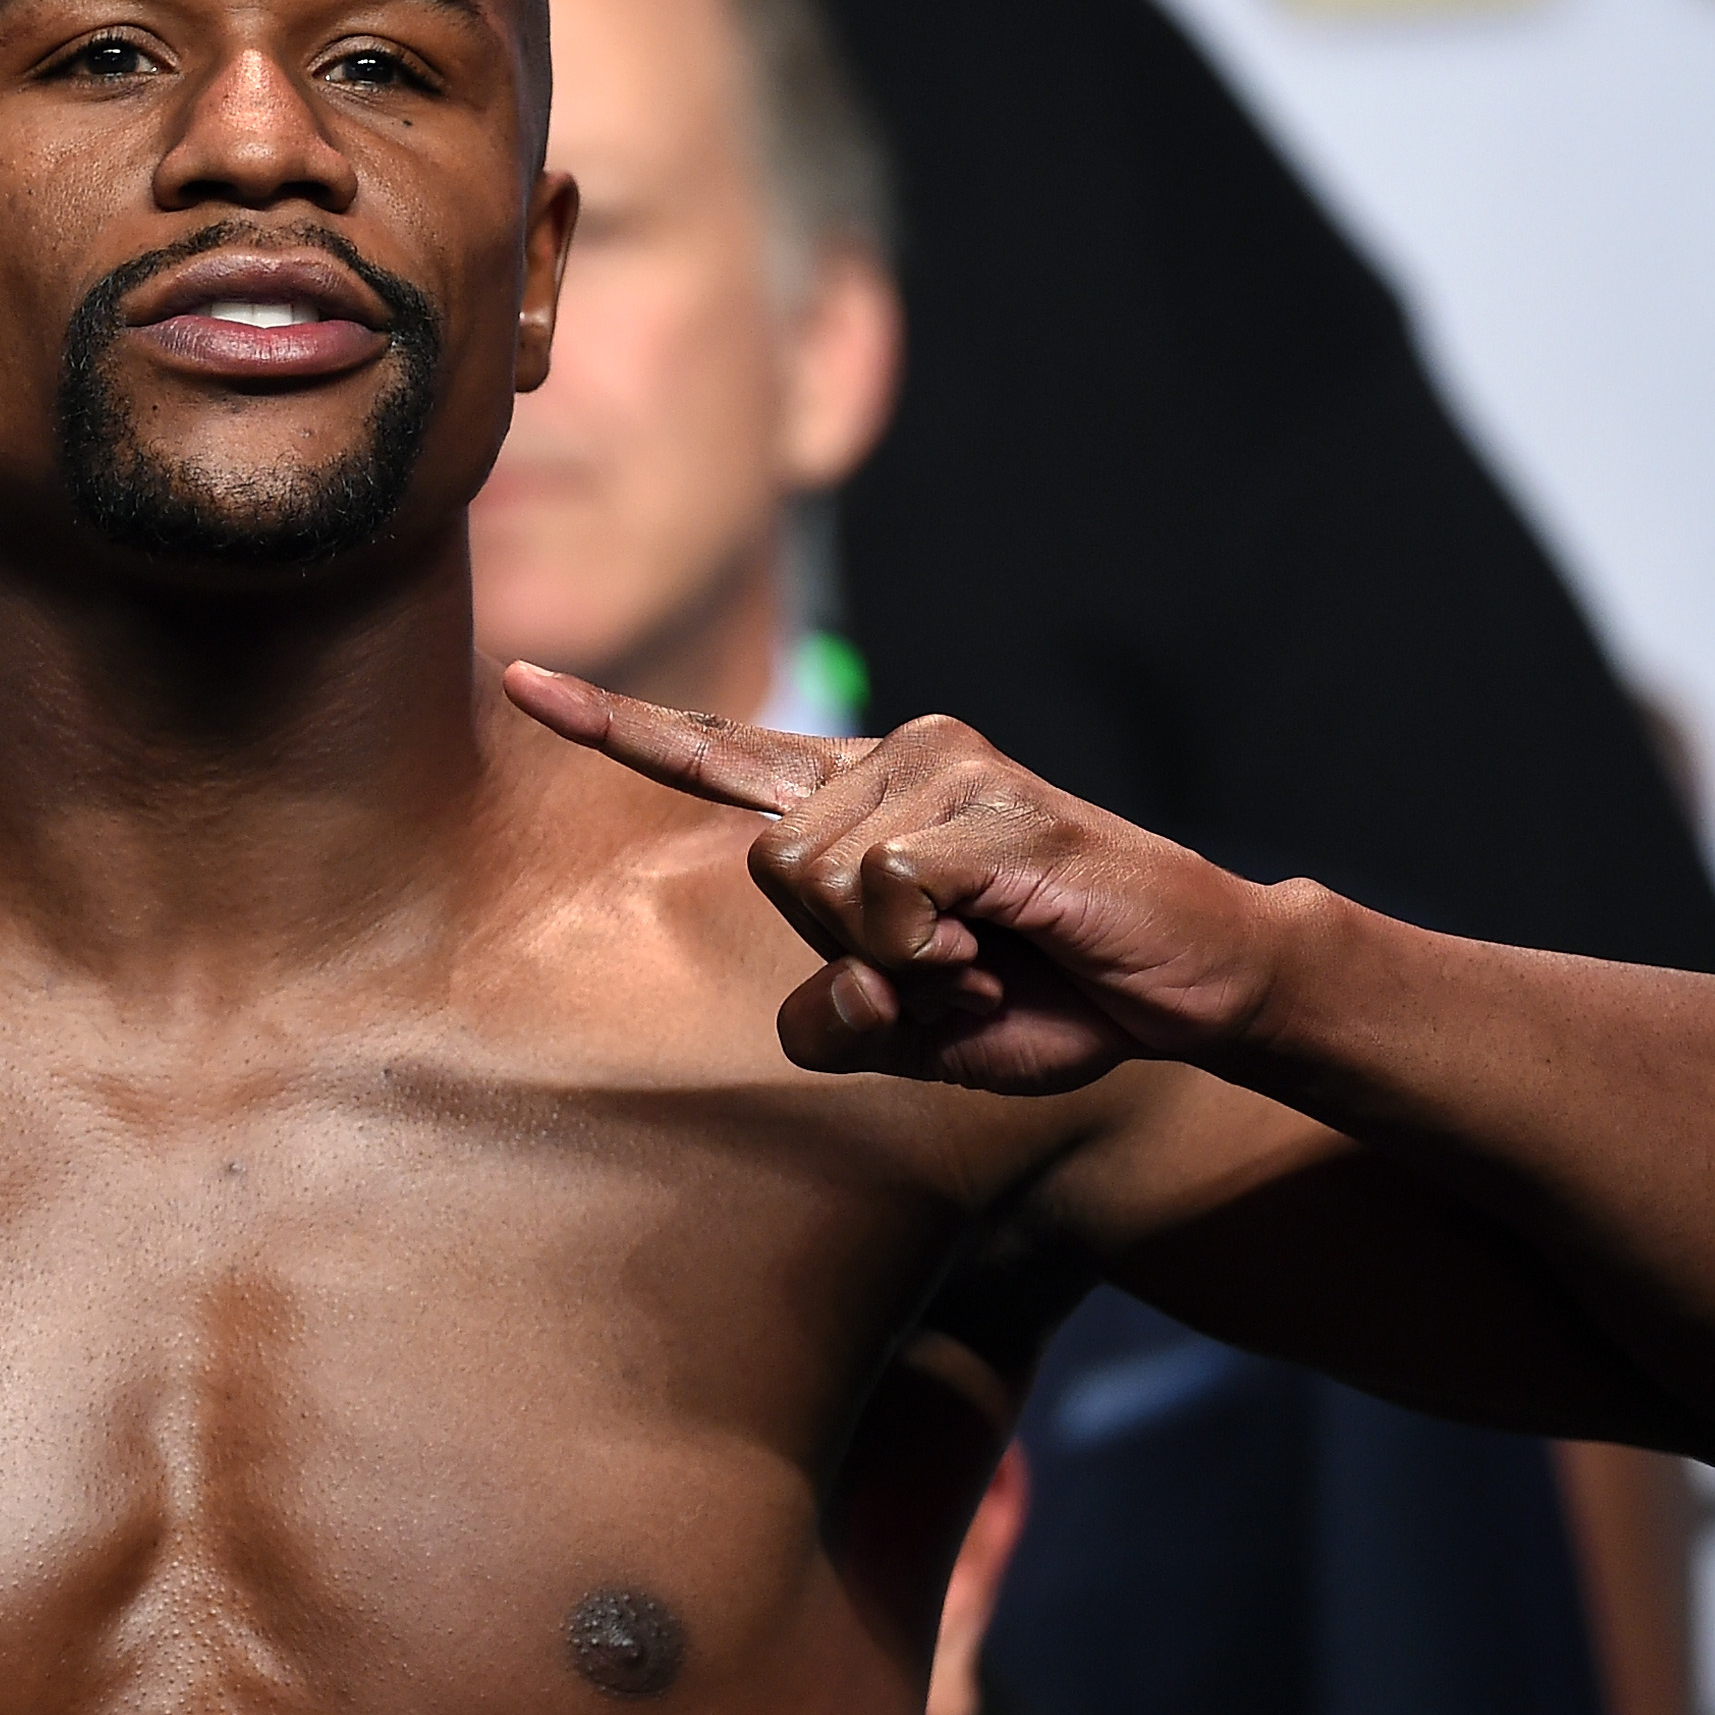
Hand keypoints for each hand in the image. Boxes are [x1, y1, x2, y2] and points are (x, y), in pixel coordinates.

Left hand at [506, 665, 1290, 1092]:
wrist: (1190, 982)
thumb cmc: (1058, 995)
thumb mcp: (924, 1035)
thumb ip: (843, 1022)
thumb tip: (819, 1001)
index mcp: (864, 799)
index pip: (722, 754)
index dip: (616, 725)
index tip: (524, 680)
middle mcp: (897, 757)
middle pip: (769, 863)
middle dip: (846, 953)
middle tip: (951, 969)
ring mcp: (945, 768)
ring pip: (817, 878)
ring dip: (898, 960)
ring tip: (984, 954)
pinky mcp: (988, 807)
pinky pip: (885, 894)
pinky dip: (929, 953)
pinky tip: (996, 947)